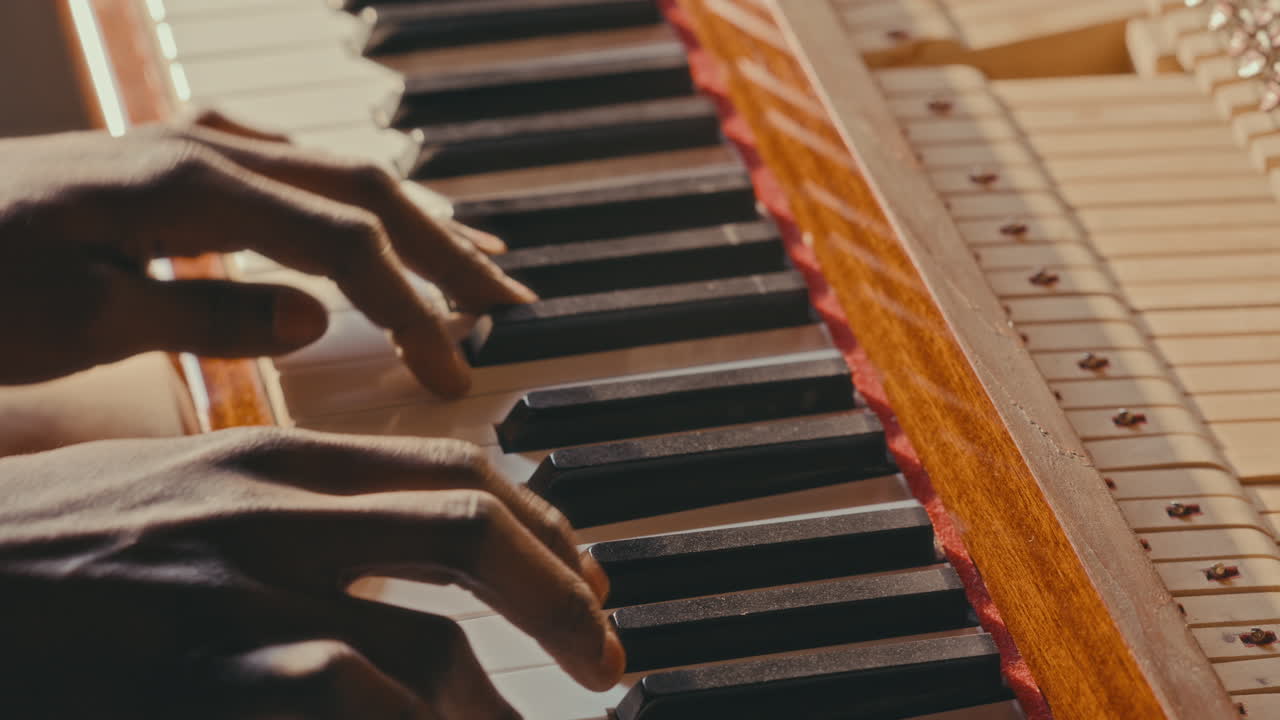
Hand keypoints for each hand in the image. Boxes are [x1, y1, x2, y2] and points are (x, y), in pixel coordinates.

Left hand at [0, 114, 534, 397]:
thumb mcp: (75, 320)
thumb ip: (207, 314)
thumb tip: (316, 314)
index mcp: (187, 184)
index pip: (345, 241)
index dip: (414, 308)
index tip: (458, 373)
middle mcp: (202, 149)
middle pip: (364, 189)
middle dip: (448, 252)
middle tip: (515, 307)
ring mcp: (190, 148)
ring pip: (338, 175)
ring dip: (414, 223)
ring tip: (480, 264)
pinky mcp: (174, 167)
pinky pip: (296, 178)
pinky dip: (356, 211)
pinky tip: (377, 231)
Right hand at [0, 428, 621, 718]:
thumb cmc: (51, 544)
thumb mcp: (183, 490)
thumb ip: (295, 502)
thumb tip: (391, 542)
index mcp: (274, 454)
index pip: (454, 471)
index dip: (541, 525)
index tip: (583, 572)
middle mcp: (270, 508)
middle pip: (471, 531)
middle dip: (564, 597)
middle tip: (607, 658)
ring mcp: (232, 595)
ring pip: (427, 643)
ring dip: (495, 707)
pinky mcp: (194, 675)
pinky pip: (347, 701)